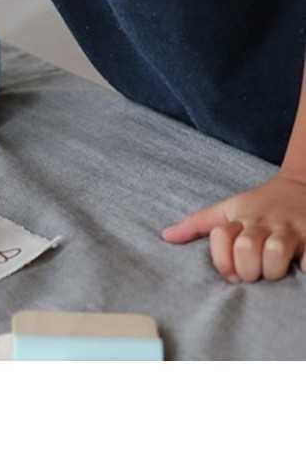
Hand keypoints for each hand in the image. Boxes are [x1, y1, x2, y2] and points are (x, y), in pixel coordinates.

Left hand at [161, 172, 305, 281]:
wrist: (302, 183)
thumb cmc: (259, 204)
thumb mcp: (228, 208)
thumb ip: (198, 224)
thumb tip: (165, 236)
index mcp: (240, 218)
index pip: (221, 238)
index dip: (222, 262)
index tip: (231, 274)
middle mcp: (263, 222)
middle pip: (246, 249)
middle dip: (248, 270)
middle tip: (254, 274)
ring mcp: (290, 229)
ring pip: (275, 252)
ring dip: (273, 270)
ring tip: (275, 272)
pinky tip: (301, 266)